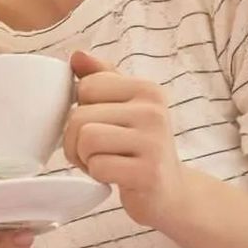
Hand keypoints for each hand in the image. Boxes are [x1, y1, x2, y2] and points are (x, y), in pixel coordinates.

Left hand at [62, 50, 186, 232]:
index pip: (86, 86)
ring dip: (84, 159)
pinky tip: (114, 177)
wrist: (172, 192)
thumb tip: (76, 55)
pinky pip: (98, 166)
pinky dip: (97, 175)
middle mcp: (153, 111)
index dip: (80, 110)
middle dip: (76, 141)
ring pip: (85, 140)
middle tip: (98, 153)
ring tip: (104, 162)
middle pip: (80, 116)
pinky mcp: (147, 172)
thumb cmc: (140, 148)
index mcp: (147, 89)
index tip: (99, 127)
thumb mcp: (125, 108)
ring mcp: (153, 141)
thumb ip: (102, 79)